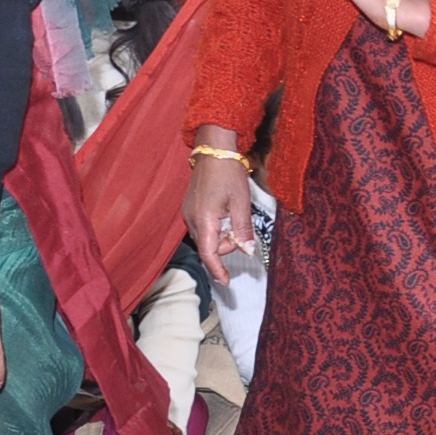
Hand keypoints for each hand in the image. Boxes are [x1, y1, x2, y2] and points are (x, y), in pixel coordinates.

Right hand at [185, 140, 251, 286]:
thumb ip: (243, 229)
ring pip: (206, 238)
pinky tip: (224, 213)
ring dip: (221, 236)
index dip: (217, 270)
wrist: (213, 152)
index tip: (226, 282)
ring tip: (233, 216)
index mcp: (204, 220)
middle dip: (226, 246)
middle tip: (241, 230)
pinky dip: (215, 228)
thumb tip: (247, 251)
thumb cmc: (228, 174)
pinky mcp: (189, 209)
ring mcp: (188, 214)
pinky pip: (203, 228)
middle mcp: (191, 220)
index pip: (209, 253)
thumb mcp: (241, 202)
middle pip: (208, 248)